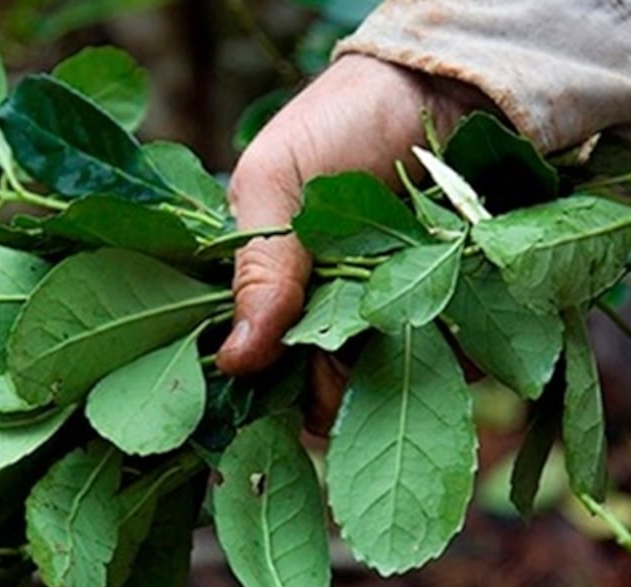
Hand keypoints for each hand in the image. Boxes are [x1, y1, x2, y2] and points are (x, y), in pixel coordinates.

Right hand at [215, 54, 490, 429]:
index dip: (274, 383)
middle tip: (360, 335)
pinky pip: (458, 363)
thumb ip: (259, 269)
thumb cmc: (339, 123)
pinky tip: (461, 299)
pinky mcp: (454, 313)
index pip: (262, 369)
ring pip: (391, 387)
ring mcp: (391, 318)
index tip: (296, 366)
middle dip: (339, 383)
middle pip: (324, 394)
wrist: (438, 84)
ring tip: (421, 303)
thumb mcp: (276, 183)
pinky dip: (462, 348)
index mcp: (272, 292)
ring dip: (404, 365)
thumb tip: (232, 360)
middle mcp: (328, 316)